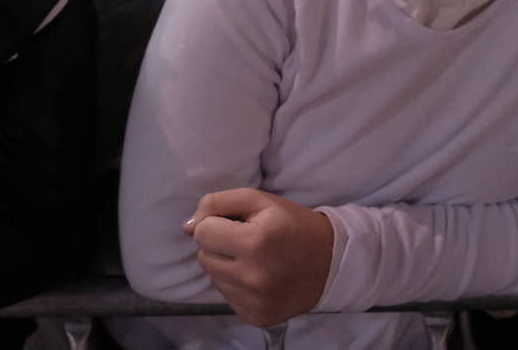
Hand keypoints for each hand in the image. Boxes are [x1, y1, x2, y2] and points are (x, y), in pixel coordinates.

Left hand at [183, 188, 333, 327]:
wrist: (331, 262)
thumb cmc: (292, 224)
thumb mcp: (258, 200)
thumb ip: (216, 204)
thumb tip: (186, 228)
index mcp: (255, 242)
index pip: (202, 233)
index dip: (217, 223)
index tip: (238, 224)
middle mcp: (253, 277)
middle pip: (203, 257)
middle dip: (219, 245)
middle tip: (247, 241)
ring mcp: (255, 302)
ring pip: (213, 278)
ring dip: (226, 266)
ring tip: (253, 259)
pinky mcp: (257, 318)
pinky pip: (227, 297)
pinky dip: (236, 285)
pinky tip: (258, 277)